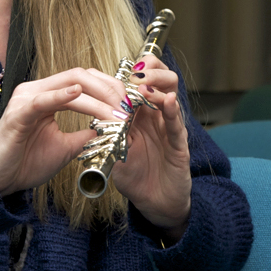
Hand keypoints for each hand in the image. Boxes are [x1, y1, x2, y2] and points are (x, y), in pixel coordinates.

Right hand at [0, 67, 131, 195]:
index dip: (111, 89)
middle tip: (128, 110)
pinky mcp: (17, 114)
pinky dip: (60, 95)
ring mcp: (26, 100)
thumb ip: (87, 134)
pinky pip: (42, 100)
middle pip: (81, 76)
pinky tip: (76, 94)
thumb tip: (113, 128)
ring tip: (116, 113)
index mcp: (49, 95)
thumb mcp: (67, 147)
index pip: (86, 80)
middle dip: (110, 90)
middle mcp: (37, 91)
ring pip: (69, 85)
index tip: (130, 106)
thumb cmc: (26, 163)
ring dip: (97, 99)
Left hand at [108, 55, 192, 239]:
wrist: (155, 203)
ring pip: (171, 98)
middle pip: (161, 82)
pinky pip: (178, 127)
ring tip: (145, 84)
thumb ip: (107, 131)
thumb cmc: (136, 175)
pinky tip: (168, 102)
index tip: (118, 68)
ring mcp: (171, 130)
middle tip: (135, 71)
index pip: (141, 84)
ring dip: (159, 87)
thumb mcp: (116, 149)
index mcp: (142, 115)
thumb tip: (90, 115)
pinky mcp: (180, 147)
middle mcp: (159, 118)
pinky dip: (173, 113)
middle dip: (149, 71)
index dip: (132, 73)